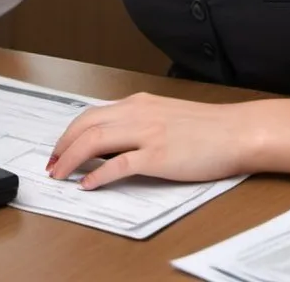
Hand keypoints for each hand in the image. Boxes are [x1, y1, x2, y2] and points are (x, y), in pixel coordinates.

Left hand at [46, 93, 289, 189]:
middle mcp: (139, 113)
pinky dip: (98, 175)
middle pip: (86, 125)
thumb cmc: (208, 127)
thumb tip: (115, 141)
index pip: (92, 114)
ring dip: (72, 159)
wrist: (236, 131)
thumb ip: (141, 122)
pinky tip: (89, 185)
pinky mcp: (158, 156)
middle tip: (52, 164)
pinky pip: (119, 165)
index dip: (70, 133)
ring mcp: (147, 134)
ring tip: (60, 175)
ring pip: (95, 141)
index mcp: (140, 103)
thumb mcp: (167, 115)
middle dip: (63, 146)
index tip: (60, 149)